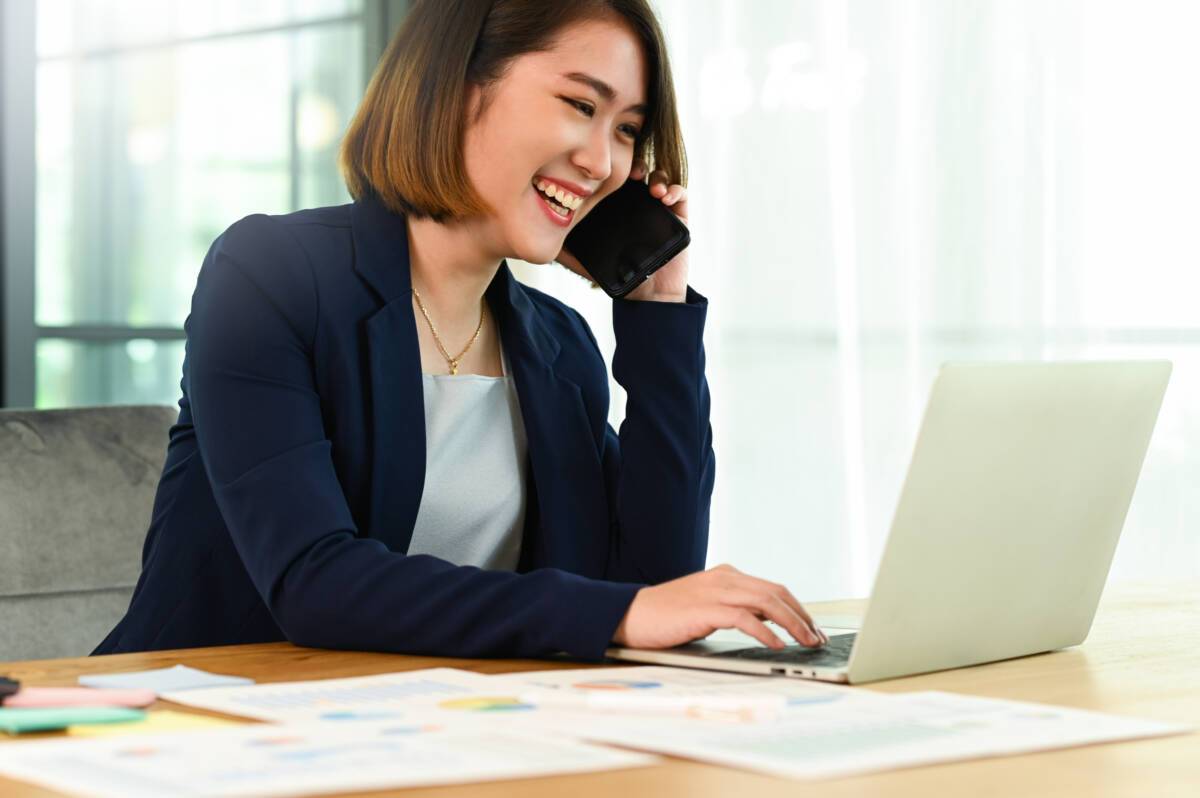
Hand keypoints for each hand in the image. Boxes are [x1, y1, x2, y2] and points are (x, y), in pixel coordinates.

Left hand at [556, 161, 689, 302]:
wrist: (645, 294)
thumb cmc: (616, 274)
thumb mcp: (585, 259)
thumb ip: (565, 248)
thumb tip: (539, 239)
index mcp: (615, 205)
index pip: (613, 177)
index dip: (611, 170)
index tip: (605, 172)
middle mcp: (636, 201)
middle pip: (636, 170)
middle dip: (634, 166)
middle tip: (631, 173)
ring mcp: (658, 207)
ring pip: (658, 177)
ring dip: (655, 177)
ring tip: (651, 188)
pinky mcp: (678, 216)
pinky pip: (681, 195)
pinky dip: (675, 191)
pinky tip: (664, 199)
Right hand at [611, 564, 827, 649]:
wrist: (629, 613)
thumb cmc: (666, 615)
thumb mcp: (707, 607)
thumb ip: (735, 608)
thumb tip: (769, 624)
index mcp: (727, 576)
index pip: (774, 588)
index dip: (798, 608)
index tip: (813, 628)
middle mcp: (724, 579)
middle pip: (777, 593)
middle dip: (803, 616)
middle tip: (818, 637)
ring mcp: (715, 592)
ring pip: (767, 602)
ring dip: (793, 624)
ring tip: (806, 642)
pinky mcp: (705, 609)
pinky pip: (745, 618)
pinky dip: (766, 632)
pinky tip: (777, 645)